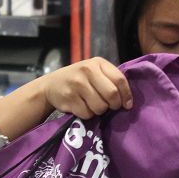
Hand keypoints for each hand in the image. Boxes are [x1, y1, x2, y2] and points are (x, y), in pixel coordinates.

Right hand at [0, 57, 132, 140]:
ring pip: (100, 107)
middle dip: (114, 105)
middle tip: (110, 106)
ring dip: (100, 110)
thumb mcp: (94, 72)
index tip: (127, 104)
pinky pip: (87, 113)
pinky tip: (82, 107)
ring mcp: (77, 84)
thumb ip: (110, 79)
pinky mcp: (69, 98)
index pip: (120, 79)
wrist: (51, 85)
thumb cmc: (79, 79)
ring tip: (93, 104)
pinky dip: (87, 114)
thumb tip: (128, 101)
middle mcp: (87, 71)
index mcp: (97, 63)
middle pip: (111, 95)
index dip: (126, 94)